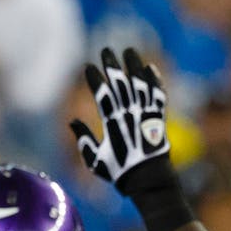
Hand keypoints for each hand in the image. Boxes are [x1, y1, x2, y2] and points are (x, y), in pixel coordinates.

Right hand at [69, 47, 171, 196]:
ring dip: (135, 66)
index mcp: (113, 125)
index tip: (89, 67)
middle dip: (113, 66)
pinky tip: (149, 69)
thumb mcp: (94, 160)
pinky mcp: (158, 118)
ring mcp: (146, 115)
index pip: (103, 96)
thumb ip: (84, 140)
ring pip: (141, 85)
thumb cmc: (119, 172)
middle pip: (122, 85)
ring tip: (129, 51)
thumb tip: (73, 122)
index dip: (96, 80)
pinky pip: (158, 95)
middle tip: (106, 51)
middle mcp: (130, 116)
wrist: (149, 180)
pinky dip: (155, 81)